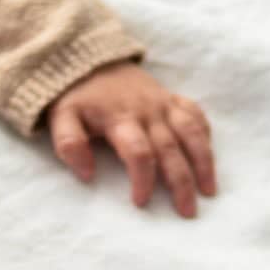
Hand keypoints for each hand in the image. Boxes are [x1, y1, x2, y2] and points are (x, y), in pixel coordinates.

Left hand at [47, 61, 216, 217]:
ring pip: (191, 133)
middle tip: (187, 212)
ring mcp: (162, 103)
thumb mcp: (60, 117)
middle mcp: (148, 111)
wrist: (86, 57)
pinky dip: (204, 133)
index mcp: (120, 118)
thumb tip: (87, 175)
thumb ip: (69, 144)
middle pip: (171, 150)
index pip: (138, 153)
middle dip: (181, 183)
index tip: (140, 202)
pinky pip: (194, 114)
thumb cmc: (75, 95)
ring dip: (203, 162)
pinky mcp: (170, 97)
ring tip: (209, 191)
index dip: (142, 179)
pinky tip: (208, 155)